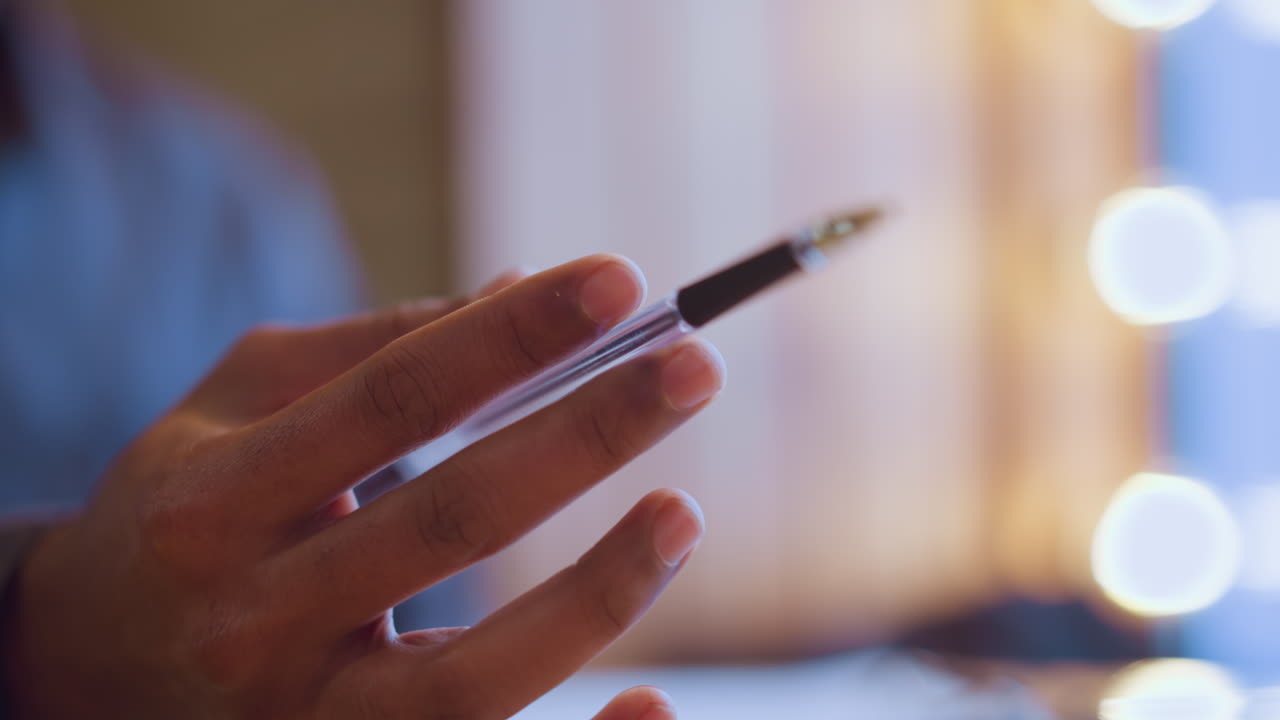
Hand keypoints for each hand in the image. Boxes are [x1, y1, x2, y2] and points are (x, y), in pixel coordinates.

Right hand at [2, 256, 723, 718]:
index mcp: (220, 499)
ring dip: (594, 595)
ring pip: (468, 680)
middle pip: (449, 522)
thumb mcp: (238, 405)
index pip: (390, 400)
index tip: (618, 281)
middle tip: (692, 366)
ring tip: (681, 511)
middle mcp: (253, 615)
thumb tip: (522, 292)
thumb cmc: (185, 507)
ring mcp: (299, 718)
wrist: (79, 668)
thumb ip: (369, 350)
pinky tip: (656, 704)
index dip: (510, 337)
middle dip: (583, 436)